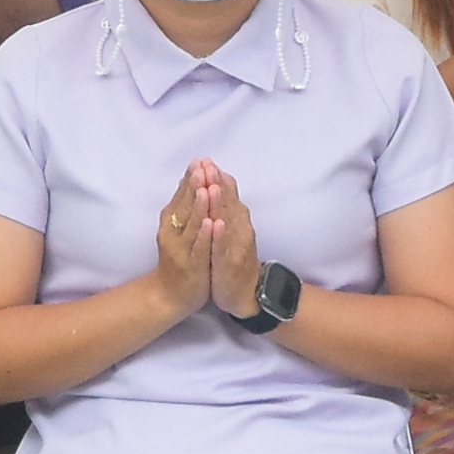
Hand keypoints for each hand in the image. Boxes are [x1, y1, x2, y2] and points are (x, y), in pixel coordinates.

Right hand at [151, 167, 223, 320]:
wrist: (171, 294)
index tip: (199, 161)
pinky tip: (212, 224)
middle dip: (195, 185)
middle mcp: (173, 233)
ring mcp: (182, 249)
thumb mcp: (177, 230)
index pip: (181, 196)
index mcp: (171, 223)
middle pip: (185, 205)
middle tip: (202, 166)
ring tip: (206, 188)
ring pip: (192, 225)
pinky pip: (199, 248)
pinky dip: (205, 235)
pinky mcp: (192, 265)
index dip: (190, 178)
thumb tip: (187, 180)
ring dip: (199, 206)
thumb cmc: (177, 259)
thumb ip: (182, 207)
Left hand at [197, 163, 267, 319]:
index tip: (205, 160)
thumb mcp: (231, 230)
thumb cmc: (235, 259)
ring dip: (220, 204)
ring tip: (211, 186)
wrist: (247, 293)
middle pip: (228, 203)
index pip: (227, 195)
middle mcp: (239, 229)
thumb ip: (228, 207)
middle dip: (217, 183)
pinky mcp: (231, 263)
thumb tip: (222, 180)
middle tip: (207, 165)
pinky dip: (221, 235)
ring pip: (227, 222)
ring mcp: (236, 246)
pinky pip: (225, 248)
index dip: (216, 177)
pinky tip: (216, 224)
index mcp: (237, 221)